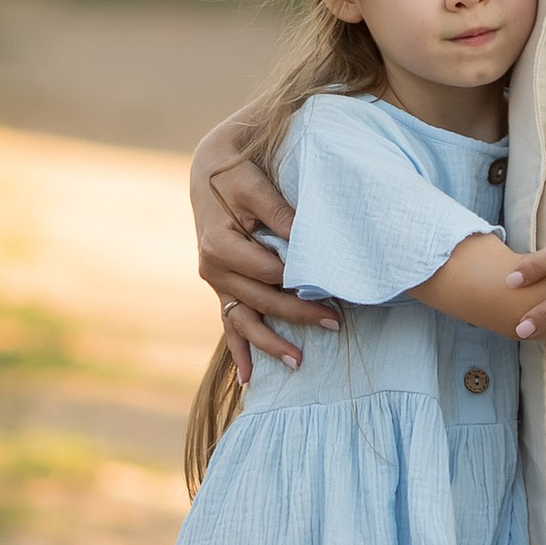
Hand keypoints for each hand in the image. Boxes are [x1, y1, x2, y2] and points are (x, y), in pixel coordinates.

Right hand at [192, 141, 339, 381]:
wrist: (209, 167)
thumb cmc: (236, 172)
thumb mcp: (255, 185)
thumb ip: (279, 214)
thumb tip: (307, 240)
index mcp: (219, 245)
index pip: (268, 272)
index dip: (300, 281)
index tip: (333, 288)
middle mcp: (213, 268)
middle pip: (261, 300)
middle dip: (297, 314)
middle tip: (335, 323)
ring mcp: (216, 281)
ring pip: (244, 320)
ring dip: (269, 344)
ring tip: (298, 362)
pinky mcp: (221, 286)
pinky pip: (229, 322)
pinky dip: (239, 349)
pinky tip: (248, 377)